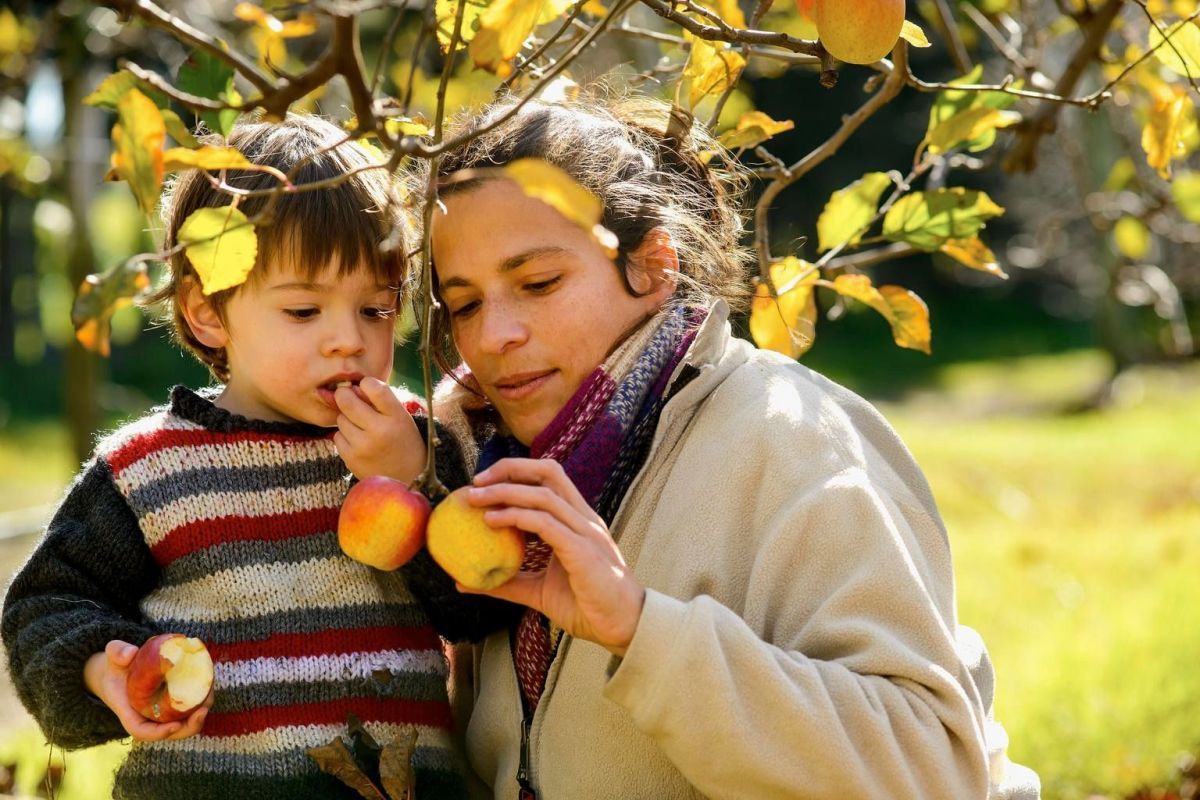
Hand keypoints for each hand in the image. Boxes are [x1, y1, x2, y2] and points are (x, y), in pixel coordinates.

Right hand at [83, 640, 211, 740]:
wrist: (121, 673)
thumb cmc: (116, 667)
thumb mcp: (113, 657)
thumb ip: (117, 652)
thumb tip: (130, 654)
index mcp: (130, 714)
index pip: (142, 731)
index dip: (159, 733)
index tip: (175, 725)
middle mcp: (149, 719)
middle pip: (171, 733)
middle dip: (189, 726)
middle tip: (203, 710)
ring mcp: (163, 714)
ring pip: (185, 723)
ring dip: (200, 713)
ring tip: (210, 693)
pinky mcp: (174, 706)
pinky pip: (190, 709)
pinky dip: (201, 700)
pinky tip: (209, 683)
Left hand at [334, 378, 425, 481]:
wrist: (407, 478)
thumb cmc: (402, 441)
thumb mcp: (400, 417)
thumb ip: (378, 400)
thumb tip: (349, 387)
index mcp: (397, 416)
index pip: (374, 387)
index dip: (365, 383)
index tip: (366, 387)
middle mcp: (380, 430)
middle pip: (347, 401)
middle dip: (345, 396)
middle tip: (349, 398)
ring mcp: (363, 446)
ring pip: (340, 419)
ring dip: (347, 419)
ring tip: (362, 427)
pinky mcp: (351, 459)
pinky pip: (337, 436)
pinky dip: (345, 436)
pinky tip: (359, 442)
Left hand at [463, 458, 645, 656]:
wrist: (622, 627)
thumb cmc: (586, 607)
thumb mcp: (538, 591)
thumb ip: (507, 582)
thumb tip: (464, 582)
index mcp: (577, 520)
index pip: (548, 479)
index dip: (515, 473)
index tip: (482, 484)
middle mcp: (583, 518)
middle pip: (548, 472)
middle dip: (510, 469)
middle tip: (475, 482)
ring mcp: (585, 531)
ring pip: (543, 494)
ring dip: (505, 492)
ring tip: (476, 499)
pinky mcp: (583, 550)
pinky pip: (545, 523)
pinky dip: (516, 517)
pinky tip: (492, 521)